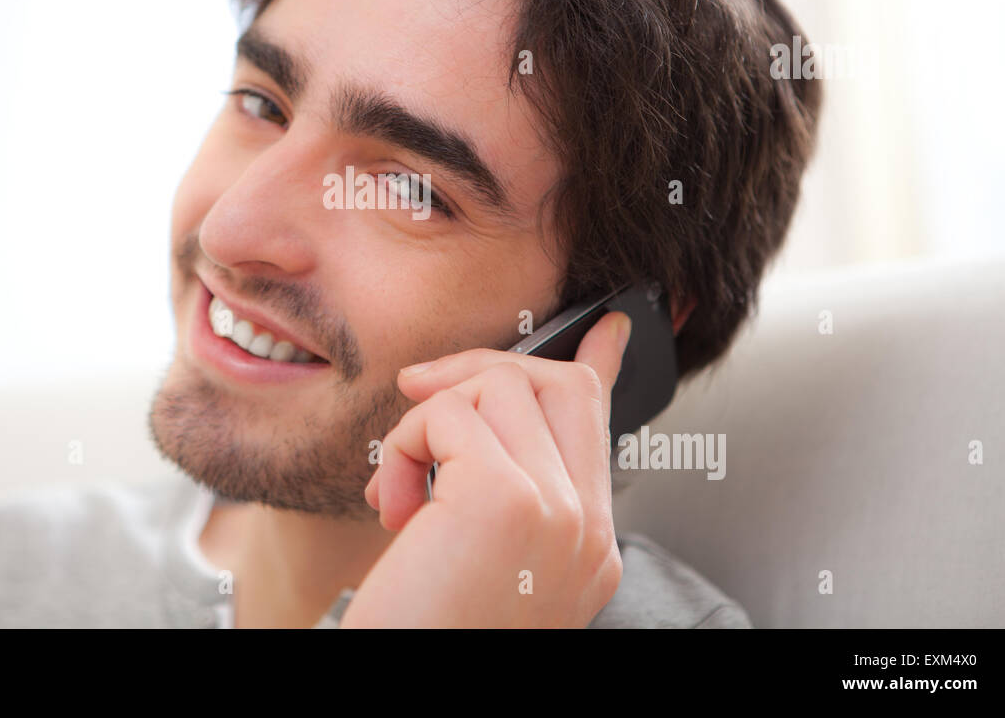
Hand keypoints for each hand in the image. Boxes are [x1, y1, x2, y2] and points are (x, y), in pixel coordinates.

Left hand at [339, 311, 631, 627]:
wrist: (398, 692)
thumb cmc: (421, 627)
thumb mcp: (471, 555)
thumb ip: (496, 480)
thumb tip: (482, 402)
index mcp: (587, 547)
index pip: (602, 423)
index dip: (599, 362)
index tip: (610, 324)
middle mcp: (587, 531)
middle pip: (556, 383)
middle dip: (480, 371)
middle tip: (421, 399)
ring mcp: (559, 513)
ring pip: (497, 385)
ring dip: (424, 422)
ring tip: (401, 491)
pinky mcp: (508, 500)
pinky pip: (447, 412)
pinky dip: (402, 445)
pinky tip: (393, 507)